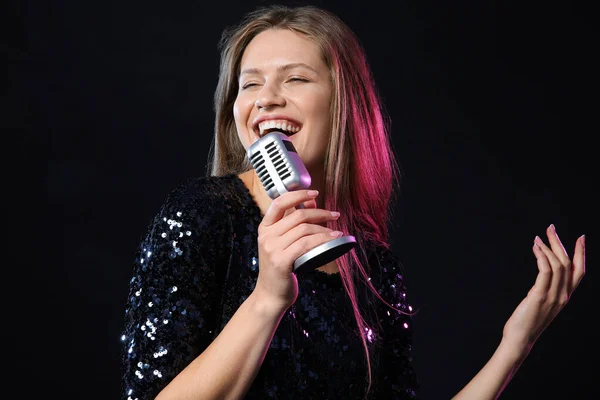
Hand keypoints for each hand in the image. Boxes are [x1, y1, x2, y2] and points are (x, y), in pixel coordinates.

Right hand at [253, 190, 341, 312]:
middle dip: (320, 213)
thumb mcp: (283, 243)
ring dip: (324, 229)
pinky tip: (334, 239)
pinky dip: (323, 239)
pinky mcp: (281, 261)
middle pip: (297, 216)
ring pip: (304, 230)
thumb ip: (294, 223)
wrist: (270, 295)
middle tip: (335, 215)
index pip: (279, 202)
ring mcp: (272, 248)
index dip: (297, 195)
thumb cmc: (280, 268)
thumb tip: (312, 202)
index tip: (314, 193)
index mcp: (264, 228)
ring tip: (336, 232)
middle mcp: (266, 236)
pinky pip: (306, 244)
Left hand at [502, 224, 585, 354]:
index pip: (580, 271)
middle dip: (560, 243)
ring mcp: (553, 296)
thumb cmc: (526, 321)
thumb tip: (542, 273)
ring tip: (538, 237)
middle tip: (550, 228)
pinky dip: (541, 256)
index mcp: (565, 296)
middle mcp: (563, 295)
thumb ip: (545, 290)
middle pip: (568, 263)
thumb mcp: (541, 303)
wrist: (519, 339)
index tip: (580, 237)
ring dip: (548, 247)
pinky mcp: (539, 296)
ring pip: (558, 264)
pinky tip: (535, 248)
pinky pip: (545, 271)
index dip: (581, 253)